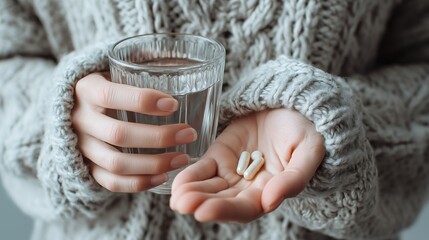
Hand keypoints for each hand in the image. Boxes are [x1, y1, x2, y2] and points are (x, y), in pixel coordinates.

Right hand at [72, 73, 196, 191]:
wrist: (74, 106)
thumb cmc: (108, 85)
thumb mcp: (115, 71)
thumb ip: (141, 70)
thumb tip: (181, 64)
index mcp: (86, 89)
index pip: (110, 96)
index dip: (143, 100)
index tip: (174, 104)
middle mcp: (80, 119)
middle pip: (118, 134)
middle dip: (159, 137)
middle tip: (189, 133)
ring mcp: (81, 146)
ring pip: (116, 163)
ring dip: (154, 164)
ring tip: (183, 158)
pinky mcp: (86, 166)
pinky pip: (110, 182)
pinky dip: (138, 183)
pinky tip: (163, 177)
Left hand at [170, 108, 324, 222]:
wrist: (291, 105)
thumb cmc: (305, 130)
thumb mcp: (309, 151)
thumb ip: (294, 178)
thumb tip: (270, 201)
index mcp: (271, 191)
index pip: (245, 208)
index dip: (225, 211)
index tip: (203, 212)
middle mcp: (248, 187)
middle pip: (222, 201)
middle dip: (202, 204)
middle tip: (183, 204)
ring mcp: (232, 171)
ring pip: (209, 188)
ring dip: (192, 194)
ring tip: (177, 198)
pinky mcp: (220, 155)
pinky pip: (203, 169)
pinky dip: (190, 176)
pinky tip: (177, 184)